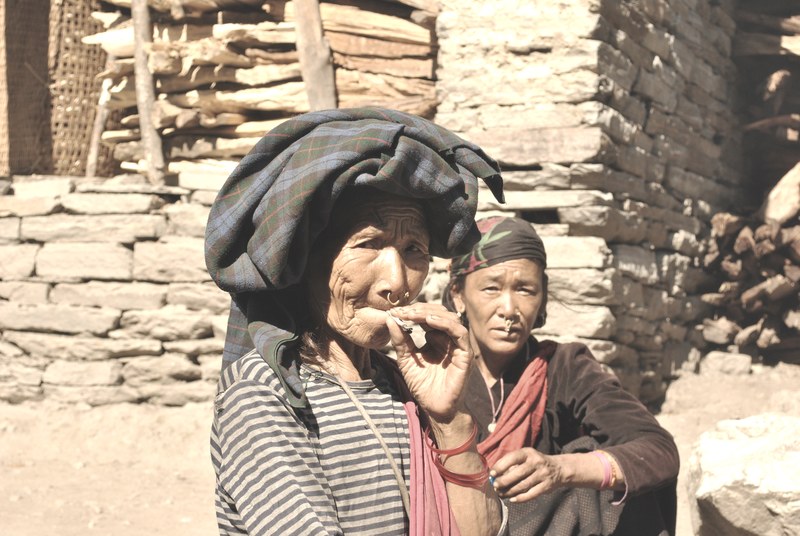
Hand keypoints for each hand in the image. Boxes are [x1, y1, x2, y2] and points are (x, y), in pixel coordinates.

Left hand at [386, 303, 471, 422]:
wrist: (435, 408)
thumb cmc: (423, 386)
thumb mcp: (406, 360)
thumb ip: (400, 340)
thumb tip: (390, 318)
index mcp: (436, 339)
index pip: (427, 317)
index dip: (412, 311)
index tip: (394, 311)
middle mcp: (448, 339)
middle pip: (439, 313)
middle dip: (420, 309)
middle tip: (402, 311)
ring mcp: (458, 346)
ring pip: (450, 319)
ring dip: (431, 313)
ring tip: (413, 314)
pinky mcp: (465, 354)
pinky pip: (460, 333)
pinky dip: (445, 324)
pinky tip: (429, 321)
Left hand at [490, 448, 563, 502]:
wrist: (559, 469)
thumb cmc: (535, 463)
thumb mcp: (526, 457)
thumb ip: (512, 463)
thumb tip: (494, 474)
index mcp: (528, 453)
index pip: (512, 458)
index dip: (501, 466)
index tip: (492, 473)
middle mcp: (536, 462)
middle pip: (518, 473)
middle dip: (504, 481)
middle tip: (495, 485)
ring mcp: (543, 474)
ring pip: (523, 485)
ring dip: (510, 491)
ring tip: (501, 494)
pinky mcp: (547, 486)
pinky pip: (532, 494)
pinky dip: (521, 498)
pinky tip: (512, 499)